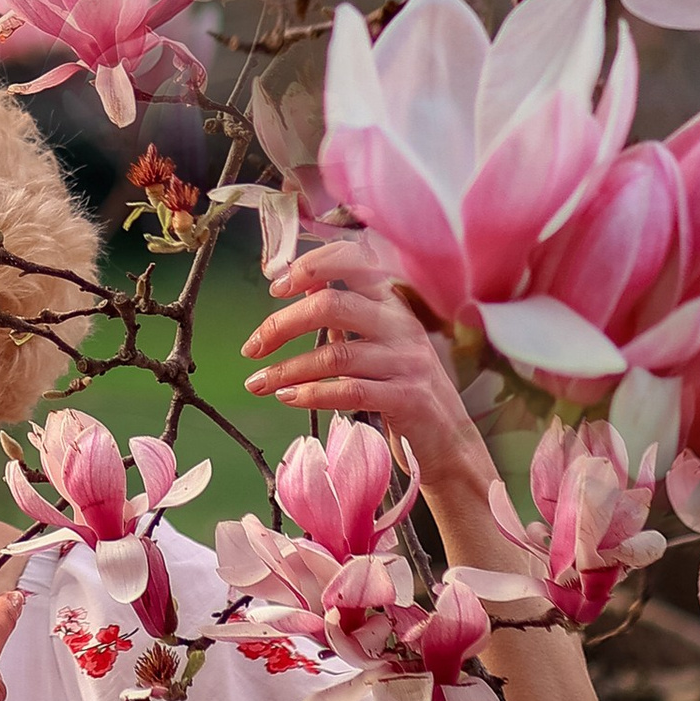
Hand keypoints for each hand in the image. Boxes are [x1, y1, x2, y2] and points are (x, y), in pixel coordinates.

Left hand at [241, 237, 484, 483]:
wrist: (448, 440)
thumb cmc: (403, 387)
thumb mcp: (379, 342)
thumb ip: (346, 316)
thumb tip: (303, 286)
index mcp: (392, 304)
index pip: (354, 260)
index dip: (311, 265)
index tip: (276, 285)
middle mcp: (401, 325)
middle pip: (331, 305)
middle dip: (281, 324)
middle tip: (251, 348)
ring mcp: (407, 361)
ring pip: (334, 355)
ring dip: (286, 370)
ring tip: (257, 383)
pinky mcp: (407, 398)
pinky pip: (349, 391)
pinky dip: (310, 394)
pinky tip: (287, 398)